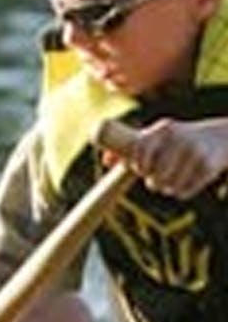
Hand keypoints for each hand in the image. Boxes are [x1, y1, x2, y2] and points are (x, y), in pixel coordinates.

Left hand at [103, 118, 227, 199]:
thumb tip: (105, 161)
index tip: (140, 170)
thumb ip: (132, 146)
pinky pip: (188, 189)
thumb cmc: (178, 138)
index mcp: (163, 129)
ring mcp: (195, 153)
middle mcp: (179, 139)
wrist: (219, 136)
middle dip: (153, 180)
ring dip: (167, 188)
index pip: (143, 149)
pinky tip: (181, 188)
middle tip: (154, 182)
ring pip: (172, 182)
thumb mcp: (157, 136)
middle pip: (157, 171)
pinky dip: (182, 192)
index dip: (139, 164)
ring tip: (166, 184)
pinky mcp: (209, 167)